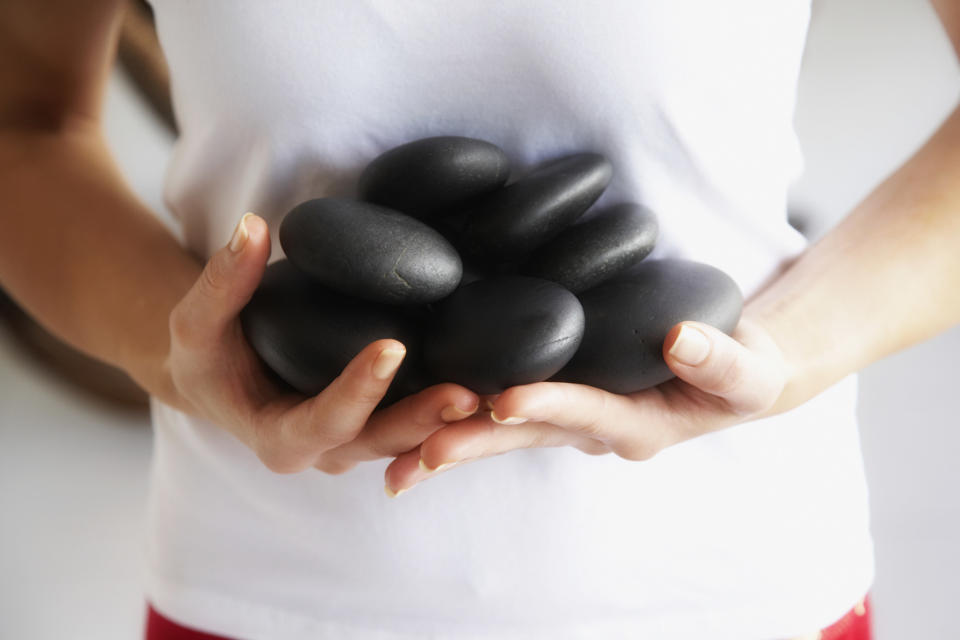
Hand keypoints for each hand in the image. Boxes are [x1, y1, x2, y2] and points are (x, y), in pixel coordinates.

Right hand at [166, 213, 478, 473]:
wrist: (222, 381)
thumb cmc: (208, 356)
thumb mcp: (196, 322)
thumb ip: (223, 281)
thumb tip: (251, 225)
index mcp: (279, 438)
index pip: (324, 421)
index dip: (358, 389)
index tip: (391, 347)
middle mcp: (326, 450)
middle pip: (382, 442)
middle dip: (424, 419)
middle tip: (468, 392)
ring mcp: (358, 442)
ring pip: (412, 439)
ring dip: (452, 419)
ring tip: (497, 389)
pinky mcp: (380, 423)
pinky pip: (421, 421)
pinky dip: (454, 406)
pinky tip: (494, 375)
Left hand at [384, 317, 787, 494]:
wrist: (731, 375)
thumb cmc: (742, 372)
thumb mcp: (749, 369)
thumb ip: (720, 359)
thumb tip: (678, 338)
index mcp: (639, 424)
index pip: (587, 412)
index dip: (548, 404)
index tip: (504, 400)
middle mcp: (596, 428)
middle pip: (528, 434)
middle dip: (476, 443)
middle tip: (422, 456)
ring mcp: (572, 416)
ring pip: (506, 429)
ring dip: (455, 440)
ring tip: (398, 460)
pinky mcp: (559, 395)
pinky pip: (505, 407)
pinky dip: (463, 413)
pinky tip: (416, 412)